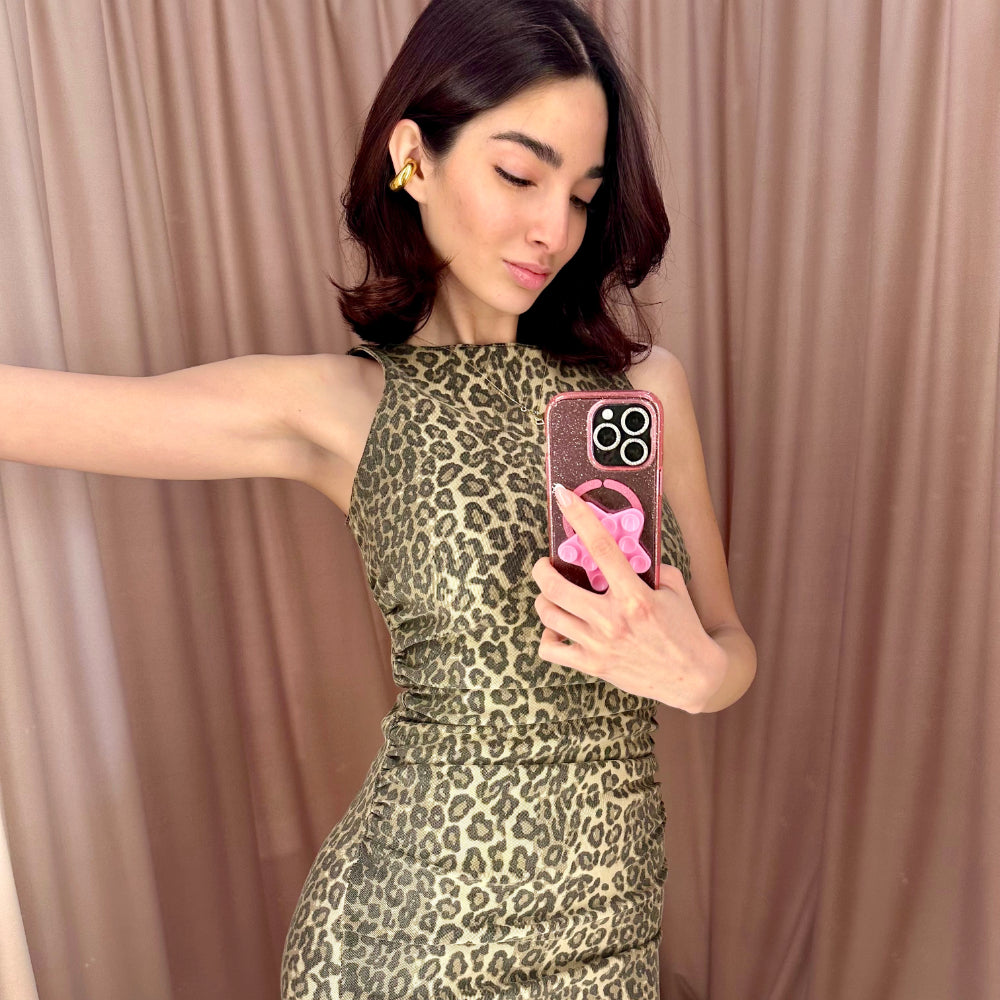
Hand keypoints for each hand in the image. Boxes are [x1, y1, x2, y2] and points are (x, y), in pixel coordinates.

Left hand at [530, 483, 726, 712]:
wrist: (693, 677)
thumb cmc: (683, 628)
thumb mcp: (673, 589)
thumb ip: (647, 566)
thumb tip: (621, 545)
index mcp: (635, 596)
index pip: (601, 547)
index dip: (579, 517)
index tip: (563, 497)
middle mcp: (613, 620)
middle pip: (556, 587)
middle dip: (542, 569)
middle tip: (546, 564)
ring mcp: (600, 645)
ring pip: (549, 614)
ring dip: (545, 599)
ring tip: (553, 595)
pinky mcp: (593, 666)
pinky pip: (551, 649)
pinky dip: (548, 636)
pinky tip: (559, 627)